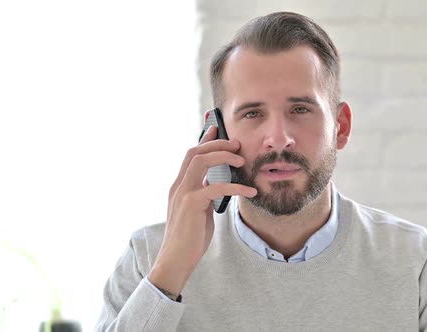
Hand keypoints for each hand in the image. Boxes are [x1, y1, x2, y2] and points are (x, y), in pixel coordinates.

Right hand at [148, 126, 256, 294]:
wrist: (176, 260)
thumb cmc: (189, 238)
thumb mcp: (199, 212)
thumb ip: (205, 196)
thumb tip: (218, 186)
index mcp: (180, 186)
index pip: (191, 155)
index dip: (204, 140)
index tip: (217, 129)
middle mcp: (178, 186)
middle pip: (195, 152)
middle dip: (217, 144)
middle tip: (237, 144)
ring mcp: (183, 193)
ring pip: (200, 161)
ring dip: (223, 156)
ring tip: (242, 160)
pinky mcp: (191, 204)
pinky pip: (215, 187)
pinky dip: (235, 186)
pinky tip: (250, 190)